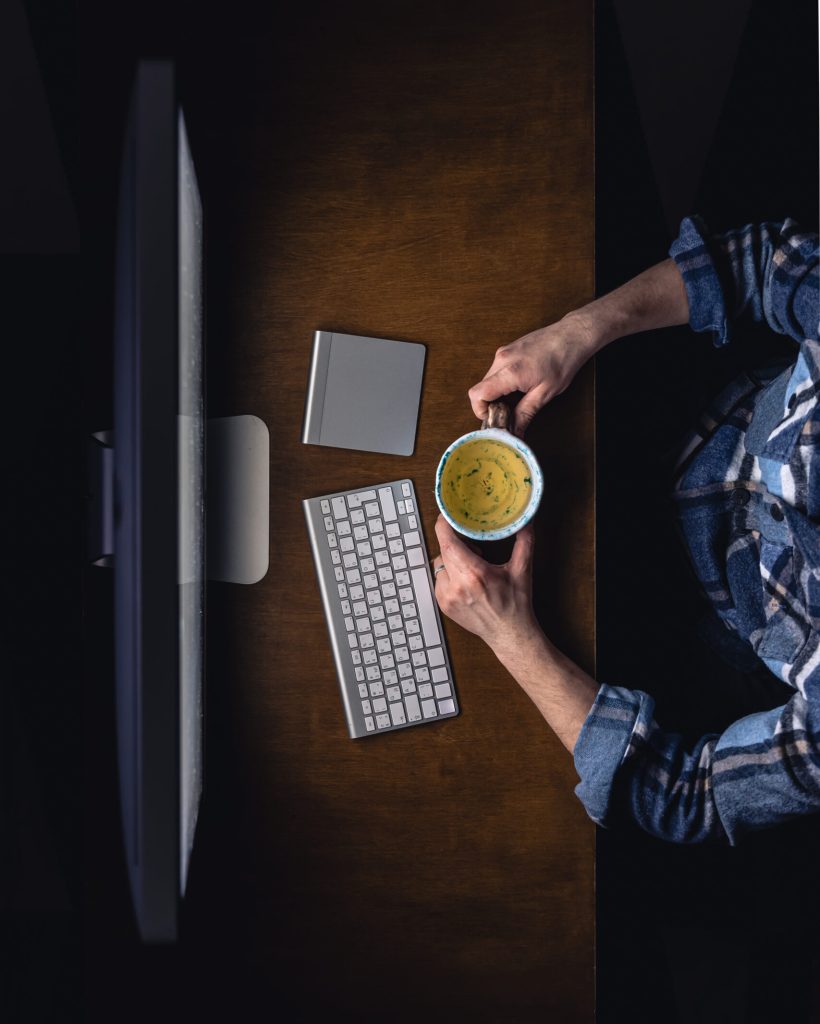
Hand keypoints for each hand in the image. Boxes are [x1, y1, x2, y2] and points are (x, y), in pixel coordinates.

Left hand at [432, 515, 540, 659]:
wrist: (510, 634)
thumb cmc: (516, 604)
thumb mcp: (522, 570)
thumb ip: (524, 541)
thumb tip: (526, 519)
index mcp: (475, 574)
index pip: (447, 540)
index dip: (445, 524)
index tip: (449, 516)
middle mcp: (457, 586)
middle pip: (443, 549)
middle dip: (456, 543)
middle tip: (474, 548)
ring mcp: (447, 597)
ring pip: (440, 564)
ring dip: (452, 560)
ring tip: (471, 567)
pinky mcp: (443, 605)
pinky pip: (439, 579)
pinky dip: (450, 575)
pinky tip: (466, 581)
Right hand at [467, 313, 597, 435]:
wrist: (572, 335)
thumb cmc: (563, 361)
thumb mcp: (545, 393)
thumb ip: (525, 414)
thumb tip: (515, 433)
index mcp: (510, 372)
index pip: (478, 394)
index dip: (480, 411)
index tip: (494, 419)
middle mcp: (501, 359)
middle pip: (481, 389)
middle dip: (490, 405)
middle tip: (509, 414)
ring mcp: (502, 352)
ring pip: (488, 381)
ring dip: (497, 394)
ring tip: (518, 399)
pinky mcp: (506, 350)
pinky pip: (495, 372)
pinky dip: (501, 384)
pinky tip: (519, 387)